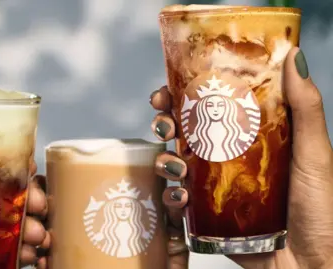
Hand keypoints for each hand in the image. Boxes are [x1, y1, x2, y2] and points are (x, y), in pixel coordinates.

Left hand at [0, 139, 49, 268]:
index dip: (8, 167)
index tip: (28, 167)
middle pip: (5, 200)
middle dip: (30, 199)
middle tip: (39, 205)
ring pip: (11, 229)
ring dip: (32, 228)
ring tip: (37, 235)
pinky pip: (6, 259)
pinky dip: (25, 256)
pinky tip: (33, 257)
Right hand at [150, 47, 332, 268]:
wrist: (311, 265)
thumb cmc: (320, 209)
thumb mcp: (314, 153)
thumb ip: (305, 108)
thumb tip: (294, 55)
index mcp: (248, 137)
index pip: (210, 107)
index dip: (185, 95)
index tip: (168, 88)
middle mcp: (226, 158)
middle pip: (184, 133)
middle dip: (165, 123)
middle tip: (163, 123)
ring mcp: (214, 187)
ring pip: (174, 164)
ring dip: (162, 159)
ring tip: (173, 165)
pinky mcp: (206, 215)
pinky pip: (178, 202)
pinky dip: (170, 196)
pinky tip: (178, 196)